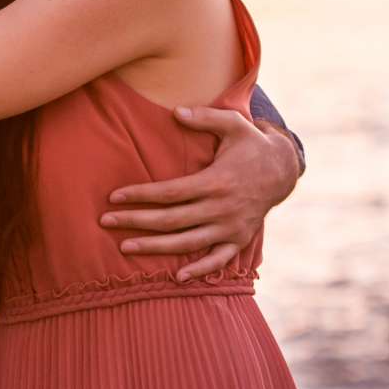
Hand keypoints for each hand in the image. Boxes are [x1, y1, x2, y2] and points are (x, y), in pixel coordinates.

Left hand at [99, 102, 302, 280]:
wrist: (283, 170)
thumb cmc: (250, 144)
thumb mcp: (233, 123)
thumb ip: (204, 118)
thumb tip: (176, 112)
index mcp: (216, 181)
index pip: (170, 193)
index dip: (141, 195)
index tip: (114, 196)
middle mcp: (222, 208)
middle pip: (171, 220)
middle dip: (136, 221)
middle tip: (106, 221)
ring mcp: (231, 227)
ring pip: (188, 243)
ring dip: (155, 248)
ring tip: (125, 247)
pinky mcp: (239, 239)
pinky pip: (218, 260)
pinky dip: (199, 270)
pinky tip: (176, 276)